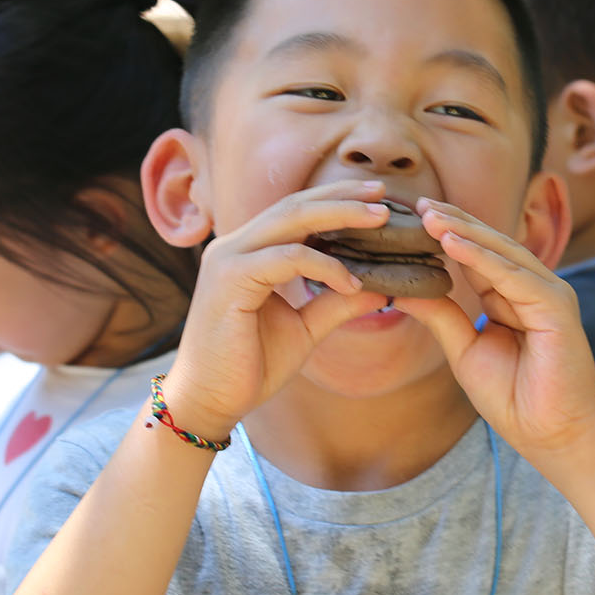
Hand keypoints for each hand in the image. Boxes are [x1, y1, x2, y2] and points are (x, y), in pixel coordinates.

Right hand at [162, 182, 391, 436]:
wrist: (210, 400)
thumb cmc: (250, 366)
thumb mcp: (305, 328)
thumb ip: (337, 304)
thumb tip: (383, 288)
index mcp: (249, 252)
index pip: (295, 211)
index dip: (335, 199)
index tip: (377, 198)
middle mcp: (235, 247)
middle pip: (295, 205)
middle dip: (343, 196)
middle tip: (384, 194)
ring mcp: (228, 259)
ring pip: (291, 220)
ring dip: (340, 215)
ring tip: (380, 221)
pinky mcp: (230, 279)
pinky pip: (287, 258)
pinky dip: (324, 265)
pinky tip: (351, 282)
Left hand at [392, 200, 594, 459]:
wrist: (552, 436)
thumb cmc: (514, 398)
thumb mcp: (465, 350)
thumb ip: (442, 316)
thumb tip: (405, 288)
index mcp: (513, 295)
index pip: (478, 255)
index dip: (448, 234)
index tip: (412, 217)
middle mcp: (533, 288)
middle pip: (490, 245)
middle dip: (454, 222)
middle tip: (417, 203)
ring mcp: (548, 294)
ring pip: (501, 253)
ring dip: (464, 232)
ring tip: (429, 216)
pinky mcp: (556, 307)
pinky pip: (513, 275)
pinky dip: (481, 258)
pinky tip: (452, 243)